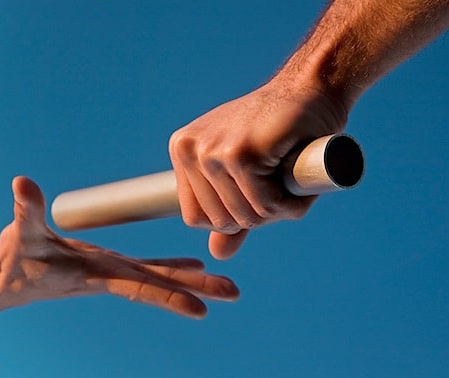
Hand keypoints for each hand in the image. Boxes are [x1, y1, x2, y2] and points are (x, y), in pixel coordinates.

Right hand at [0, 176, 238, 318]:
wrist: (8, 281)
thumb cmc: (13, 261)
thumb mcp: (20, 234)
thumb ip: (25, 210)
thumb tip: (22, 182)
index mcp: (95, 272)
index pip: (139, 287)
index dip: (169, 296)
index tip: (202, 309)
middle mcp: (111, 274)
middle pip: (159, 284)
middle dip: (197, 289)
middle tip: (234, 293)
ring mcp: (113, 270)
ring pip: (158, 276)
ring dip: (192, 279)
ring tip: (223, 284)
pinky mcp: (110, 265)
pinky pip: (148, 267)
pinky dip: (172, 266)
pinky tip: (193, 265)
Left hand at [169, 78, 347, 258]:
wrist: (312, 91)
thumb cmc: (279, 134)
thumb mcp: (247, 175)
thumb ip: (230, 212)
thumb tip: (217, 254)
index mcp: (183, 151)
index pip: (194, 217)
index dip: (231, 217)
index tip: (255, 191)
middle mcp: (189, 149)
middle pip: (219, 221)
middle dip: (256, 215)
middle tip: (277, 181)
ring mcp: (213, 150)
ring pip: (243, 217)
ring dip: (276, 209)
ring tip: (287, 176)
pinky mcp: (241, 153)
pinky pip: (264, 206)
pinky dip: (289, 203)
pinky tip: (296, 176)